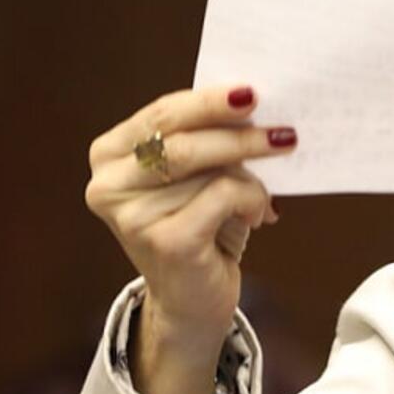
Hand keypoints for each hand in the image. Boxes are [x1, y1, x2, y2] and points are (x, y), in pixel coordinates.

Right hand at [85, 85, 295, 393]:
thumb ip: (208, 141)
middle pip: (181, 137)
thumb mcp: (197, 178)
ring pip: (211, 169)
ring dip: (251, 179)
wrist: (190, 302)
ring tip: (261, 198)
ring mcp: (133, 215)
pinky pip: (224, 196)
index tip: (250, 91)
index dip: (206, 101)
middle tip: (284, 132)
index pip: (161, 114)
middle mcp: (109, 184)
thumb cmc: (199, 230)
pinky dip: (251, 200)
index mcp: (109, 156)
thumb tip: (252, 105)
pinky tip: (257, 216)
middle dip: (238, 131)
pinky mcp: (166, 240)